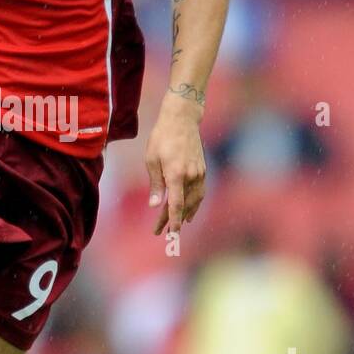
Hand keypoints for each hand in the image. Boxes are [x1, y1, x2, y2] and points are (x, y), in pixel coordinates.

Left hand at [144, 91, 206, 235]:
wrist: (182, 119)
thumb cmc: (162, 137)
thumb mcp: (152, 160)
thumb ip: (155, 184)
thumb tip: (154, 205)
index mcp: (176, 174)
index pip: (176, 204)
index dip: (173, 221)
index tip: (171, 234)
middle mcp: (191, 176)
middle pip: (184, 205)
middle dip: (172, 220)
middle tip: (161, 232)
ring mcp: (199, 173)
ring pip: (194, 201)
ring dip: (185, 214)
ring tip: (175, 226)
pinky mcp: (202, 170)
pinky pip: (200, 192)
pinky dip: (195, 204)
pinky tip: (190, 211)